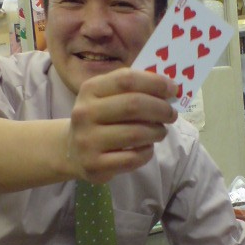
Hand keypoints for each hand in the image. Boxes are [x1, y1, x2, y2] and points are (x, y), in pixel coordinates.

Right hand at [67, 68, 177, 182]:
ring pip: (136, 133)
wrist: (71, 150)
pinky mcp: (94, 165)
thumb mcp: (107, 97)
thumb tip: (169, 88)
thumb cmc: (99, 118)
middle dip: (161, 109)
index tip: (173, 89)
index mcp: (89, 90)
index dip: (154, 83)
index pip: (126, 79)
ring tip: (160, 132)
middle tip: (171, 114)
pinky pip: (132, 158)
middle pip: (133, 105)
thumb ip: (133, 89)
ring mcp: (87, 140)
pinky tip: (147, 148)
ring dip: (157, 132)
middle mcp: (85, 113)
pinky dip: (147, 152)